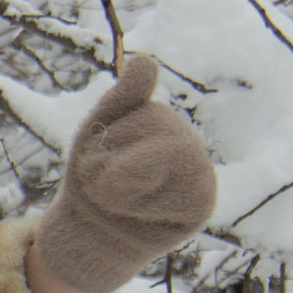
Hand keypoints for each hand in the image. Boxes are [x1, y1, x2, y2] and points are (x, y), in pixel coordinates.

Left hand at [35, 55, 216, 292]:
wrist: (88, 234)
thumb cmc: (91, 181)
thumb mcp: (95, 134)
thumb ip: (123, 98)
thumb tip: (146, 59)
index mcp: (158, 120)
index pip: (136, 107)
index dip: (104, 136)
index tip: (95, 155)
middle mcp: (186, 140)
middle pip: (156, 126)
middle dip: (111, 158)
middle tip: (102, 182)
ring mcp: (200, 169)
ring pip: (167, 154)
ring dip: (124, 182)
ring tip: (117, 197)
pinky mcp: (203, 201)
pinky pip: (179, 193)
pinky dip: (146, 206)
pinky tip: (141, 214)